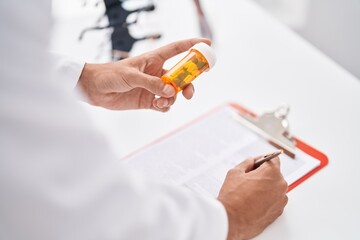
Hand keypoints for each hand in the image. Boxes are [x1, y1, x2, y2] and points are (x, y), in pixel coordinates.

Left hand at [77, 38, 210, 110]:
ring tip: (162, 102)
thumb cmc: (110, 74)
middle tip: (189, 92)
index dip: (193, 46)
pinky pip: (165, 105)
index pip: (177, 49)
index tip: (208, 44)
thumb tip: (170, 92)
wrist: (95, 90)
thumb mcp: (131, 75)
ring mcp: (154, 87)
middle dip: (188, 84)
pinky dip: (165, 106)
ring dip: (173, 99)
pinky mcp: (149, 101)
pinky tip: (157, 106)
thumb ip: (151, 83)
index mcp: (154, 59)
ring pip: (174, 93)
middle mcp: (157, 73)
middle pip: (181, 76)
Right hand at [218, 157, 287, 239]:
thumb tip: (252, 161)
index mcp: (271, 173)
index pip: (274, 159)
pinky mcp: (278, 211)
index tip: (257, 163)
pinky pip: (274, 200)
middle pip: (274, 174)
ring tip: (249, 192)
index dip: (263, 160)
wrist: (232, 221)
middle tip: (248, 179)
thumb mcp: (236, 172)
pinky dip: (267, 199)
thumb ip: (247, 163)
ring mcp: (281, 200)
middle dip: (263, 174)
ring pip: (274, 188)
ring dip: (265, 187)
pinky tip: (253, 201)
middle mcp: (280, 185)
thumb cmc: (233, 197)